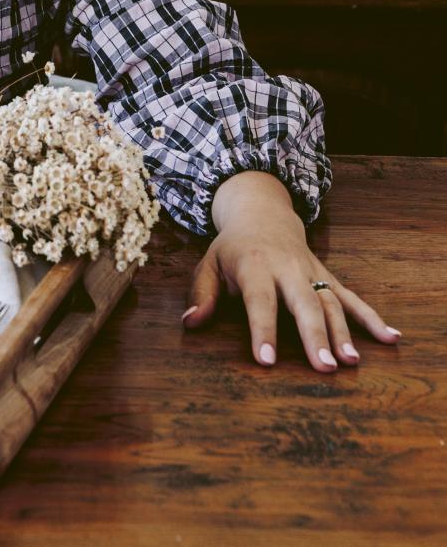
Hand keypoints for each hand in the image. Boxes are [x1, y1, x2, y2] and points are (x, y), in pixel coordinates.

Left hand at [182, 170, 400, 371]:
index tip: (267, 361)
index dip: (262, 331)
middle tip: (324, 367)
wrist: (262, 213)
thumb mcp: (208, 264)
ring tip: (351, 362)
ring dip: (344, 332)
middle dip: (314, 335)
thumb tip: (190, 322)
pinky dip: (372, 317)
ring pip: (330, 302)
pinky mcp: (327, 277)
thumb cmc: (231, 248)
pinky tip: (391, 338)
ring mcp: (311, 272)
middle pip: (303, 303)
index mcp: (254, 265)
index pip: (259, 301)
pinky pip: (351, 297)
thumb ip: (201, 294)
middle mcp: (287, 268)